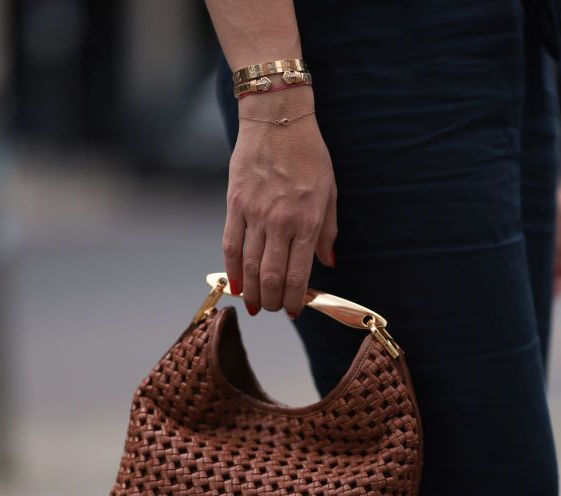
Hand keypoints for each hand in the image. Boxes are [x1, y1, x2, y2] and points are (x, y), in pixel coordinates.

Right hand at [222, 87, 337, 318]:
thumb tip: (329, 263)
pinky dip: (232, 269)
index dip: (294, 299)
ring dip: (252, 292)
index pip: (298, 273)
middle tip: (272, 310)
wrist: (277, 120)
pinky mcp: (235, 204)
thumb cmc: (309, 155)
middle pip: (271, 276)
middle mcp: (280, 221)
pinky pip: (230, 244)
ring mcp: (255, 213)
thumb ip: (327, 231)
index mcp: (307, 220)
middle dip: (271, 301)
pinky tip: (235, 284)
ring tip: (255, 305)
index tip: (294, 311)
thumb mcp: (330, 191)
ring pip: (250, 266)